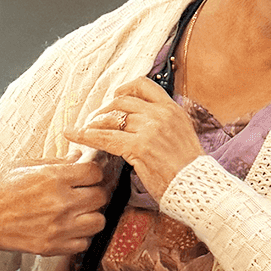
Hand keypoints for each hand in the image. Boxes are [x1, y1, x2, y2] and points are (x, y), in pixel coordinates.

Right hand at [0, 159, 114, 255]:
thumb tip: (79, 157)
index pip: (95, 173)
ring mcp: (57, 227)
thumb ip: (58, 163)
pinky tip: (68, 228)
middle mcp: (60, 203)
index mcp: (53, 178)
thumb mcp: (26, 166)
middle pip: (100, 196)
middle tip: (81, 193)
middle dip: (93, 192)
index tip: (85, 175)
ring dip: (91, 215)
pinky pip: (84, 243)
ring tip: (78, 212)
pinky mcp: (51, 247)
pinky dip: (80, 237)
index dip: (92, 173)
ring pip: (98, 221)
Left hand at [64, 77, 203, 201]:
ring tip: (86, 130)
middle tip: (96, 120)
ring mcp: (150, 129)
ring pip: (111, 118)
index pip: (144, 85)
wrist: (197, 185)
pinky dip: (86, 135)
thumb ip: (163, 123)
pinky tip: (73, 135)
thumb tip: (140, 121)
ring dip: (94, 124)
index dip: (125, 89)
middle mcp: (161, 114)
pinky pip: (105, 138)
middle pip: (122, 101)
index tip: (116, 96)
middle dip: (105, 109)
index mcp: (172, 109)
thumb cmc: (189, 168)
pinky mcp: (139, 146)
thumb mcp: (182, 134)